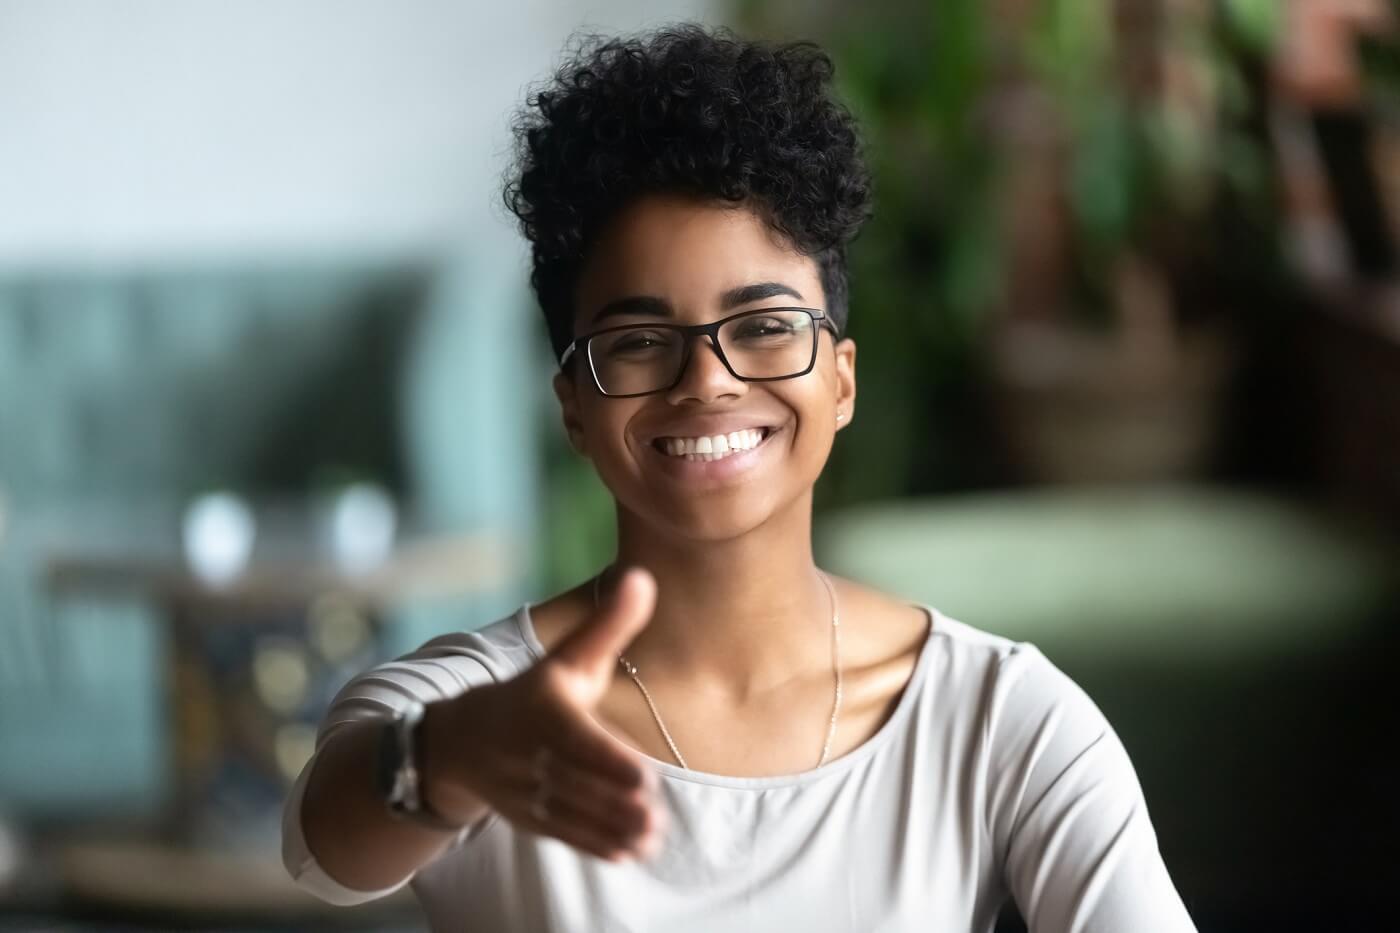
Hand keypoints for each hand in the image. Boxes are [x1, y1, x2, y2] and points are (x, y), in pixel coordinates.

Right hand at [429, 567, 666, 861]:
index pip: (577, 740)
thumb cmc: (533, 692)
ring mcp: (526, 790)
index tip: (643, 777)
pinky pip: (561, 834)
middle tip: (655, 818)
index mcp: (542, 711)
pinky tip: (628, 854)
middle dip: (615, 803)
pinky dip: (593, 846)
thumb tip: (642, 577)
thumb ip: (609, 625)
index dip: (608, 760)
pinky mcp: (529, 817)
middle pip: (577, 782)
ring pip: (571, 814)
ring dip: (610, 829)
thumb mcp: (566, 657)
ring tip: (651, 838)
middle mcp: (529, 753)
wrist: (460, 739)